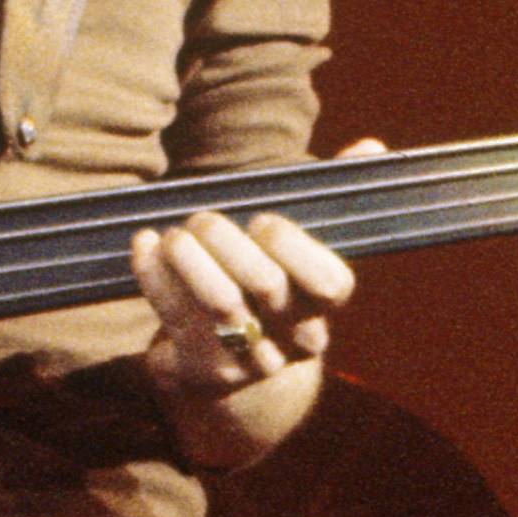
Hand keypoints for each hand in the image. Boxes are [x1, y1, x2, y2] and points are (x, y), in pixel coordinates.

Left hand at [132, 201, 355, 461]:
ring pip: (221, 303)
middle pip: (266, 284)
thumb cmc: (271, 286)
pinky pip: (177, 317)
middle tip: (203, 218)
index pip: (331, 282)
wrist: (238, 369)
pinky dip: (155, 275)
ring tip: (175, 234)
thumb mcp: (301, 248)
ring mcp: (253, 360)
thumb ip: (332, 198)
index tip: (262, 221)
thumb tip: (371, 147)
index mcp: (326, 305)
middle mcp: (297, 338)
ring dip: (188, 256)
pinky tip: (146, 245)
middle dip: (225, 239)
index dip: (293, 246)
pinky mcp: (208, 368)